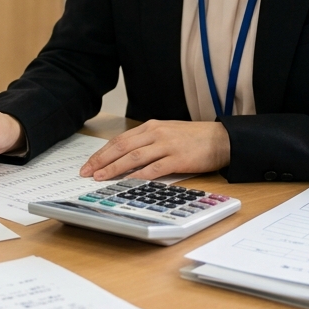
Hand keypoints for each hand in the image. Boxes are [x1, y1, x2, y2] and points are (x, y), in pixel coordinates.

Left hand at [79, 120, 230, 180]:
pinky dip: (139, 175)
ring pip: (133, 157)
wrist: (221, 138)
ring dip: (114, 168)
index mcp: (150, 127)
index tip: (89, 164)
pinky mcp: (177, 158)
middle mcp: (155, 133)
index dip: (102, 153)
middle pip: (121, 147)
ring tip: (101, 178)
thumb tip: (124, 157)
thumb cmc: (193, 138)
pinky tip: (128, 182)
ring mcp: (166, 145)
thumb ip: (147, 142)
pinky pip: (154, 168)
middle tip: (87, 172)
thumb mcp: (166, 133)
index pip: (119, 140)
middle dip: (101, 160)